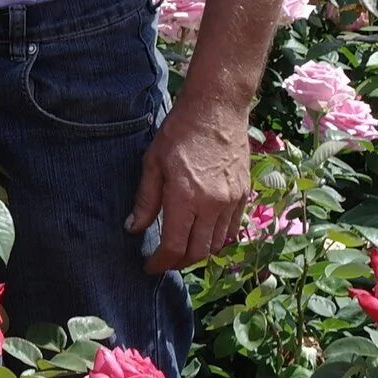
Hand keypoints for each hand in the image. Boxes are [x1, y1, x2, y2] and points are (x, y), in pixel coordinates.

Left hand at [127, 97, 251, 273]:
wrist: (217, 109)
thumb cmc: (179, 132)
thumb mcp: (153, 163)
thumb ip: (145, 200)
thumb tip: (133, 228)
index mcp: (186, 197)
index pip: (175, 246)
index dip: (161, 262)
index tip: (149, 267)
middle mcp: (213, 205)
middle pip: (199, 252)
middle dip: (180, 263)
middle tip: (165, 262)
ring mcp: (232, 201)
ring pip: (218, 244)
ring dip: (200, 253)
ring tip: (182, 250)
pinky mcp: (245, 195)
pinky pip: (233, 229)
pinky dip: (218, 239)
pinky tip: (203, 234)